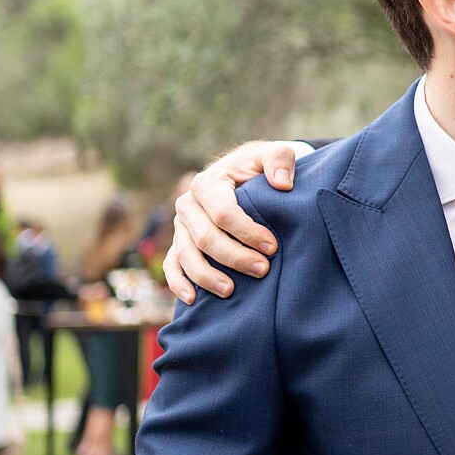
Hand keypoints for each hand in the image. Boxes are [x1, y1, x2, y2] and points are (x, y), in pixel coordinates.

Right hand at [164, 141, 300, 302]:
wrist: (242, 175)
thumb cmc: (259, 168)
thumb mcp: (273, 155)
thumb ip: (280, 159)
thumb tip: (282, 183)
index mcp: (207, 183)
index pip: (223, 213)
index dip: (247, 232)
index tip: (272, 247)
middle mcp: (187, 205)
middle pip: (205, 238)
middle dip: (234, 257)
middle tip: (262, 270)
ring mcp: (180, 227)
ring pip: (186, 255)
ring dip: (207, 276)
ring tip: (231, 291)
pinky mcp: (179, 243)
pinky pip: (171, 265)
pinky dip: (178, 283)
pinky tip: (192, 299)